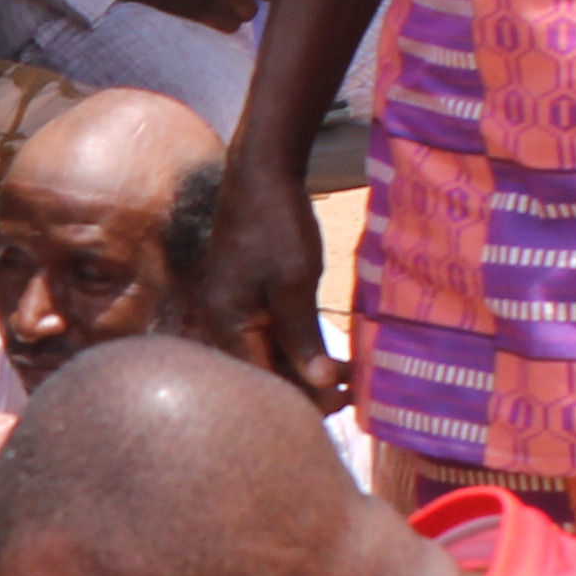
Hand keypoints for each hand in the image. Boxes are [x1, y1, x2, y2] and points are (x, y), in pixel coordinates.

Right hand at [183, 150, 342, 412]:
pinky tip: (329, 355)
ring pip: (269, 357)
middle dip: (307, 387)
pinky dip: (300, 349)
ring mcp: (234, 312)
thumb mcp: (294, 283)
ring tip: (348, 378)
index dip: (303, 398)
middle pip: (263, 374)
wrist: (261, 173)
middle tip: (353, 395)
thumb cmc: (275, 224)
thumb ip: (304, 338)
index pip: (261, 381)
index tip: (346, 402)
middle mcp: (222, 324)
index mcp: (226, 323)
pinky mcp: (248, 300)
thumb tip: (321, 385)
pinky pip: (271, 337)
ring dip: (306, 370)